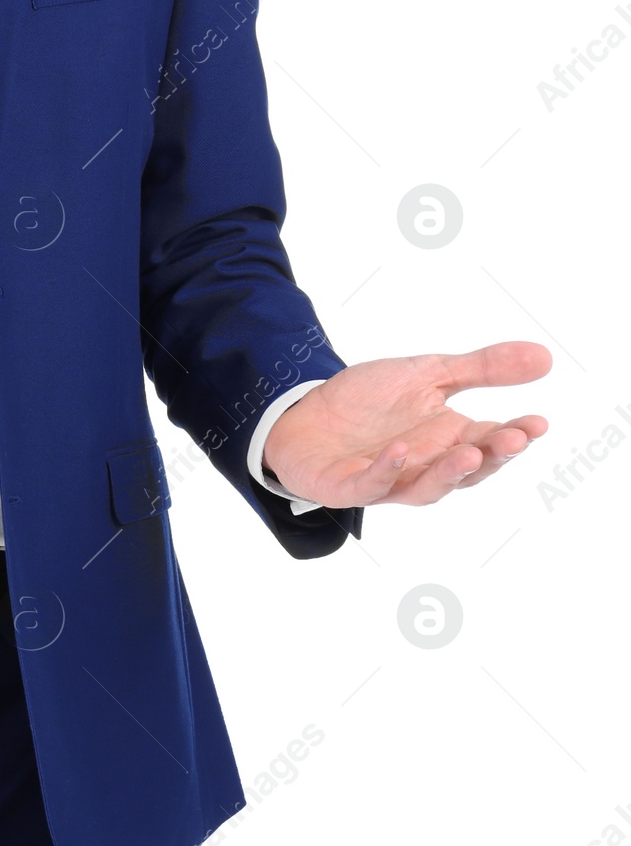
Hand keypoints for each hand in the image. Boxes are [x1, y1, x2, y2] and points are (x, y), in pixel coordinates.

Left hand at [262, 341, 550, 507]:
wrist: (302, 410)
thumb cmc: (368, 400)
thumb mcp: (427, 373)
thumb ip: (480, 368)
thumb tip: (544, 357)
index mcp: (447, 440)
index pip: (490, 442)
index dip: (515, 436)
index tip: (538, 422)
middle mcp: (422, 466)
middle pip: (465, 471)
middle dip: (491, 456)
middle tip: (513, 438)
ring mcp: (386, 480)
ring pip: (424, 489)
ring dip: (448, 473)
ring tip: (470, 452)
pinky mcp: (345, 486)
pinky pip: (369, 486)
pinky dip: (386, 472)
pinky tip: (399, 452)